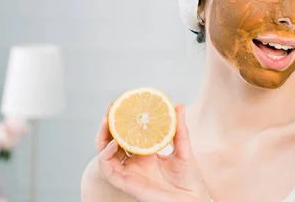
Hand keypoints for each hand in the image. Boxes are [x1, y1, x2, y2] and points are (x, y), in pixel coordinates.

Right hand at [96, 103, 210, 201]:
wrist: (192, 199)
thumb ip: (179, 127)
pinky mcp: (126, 183)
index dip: (122, 120)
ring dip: (102, 137)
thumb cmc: (189, 178)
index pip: (128, 134)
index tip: (122, 103)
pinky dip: (106, 156)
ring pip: (105, 154)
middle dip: (109, 124)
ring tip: (107, 121)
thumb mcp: (184, 147)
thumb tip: (178, 104)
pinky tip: (113, 143)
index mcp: (146, 154)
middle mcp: (135, 163)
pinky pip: (109, 170)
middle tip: (111, 107)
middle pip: (113, 141)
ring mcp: (129, 173)